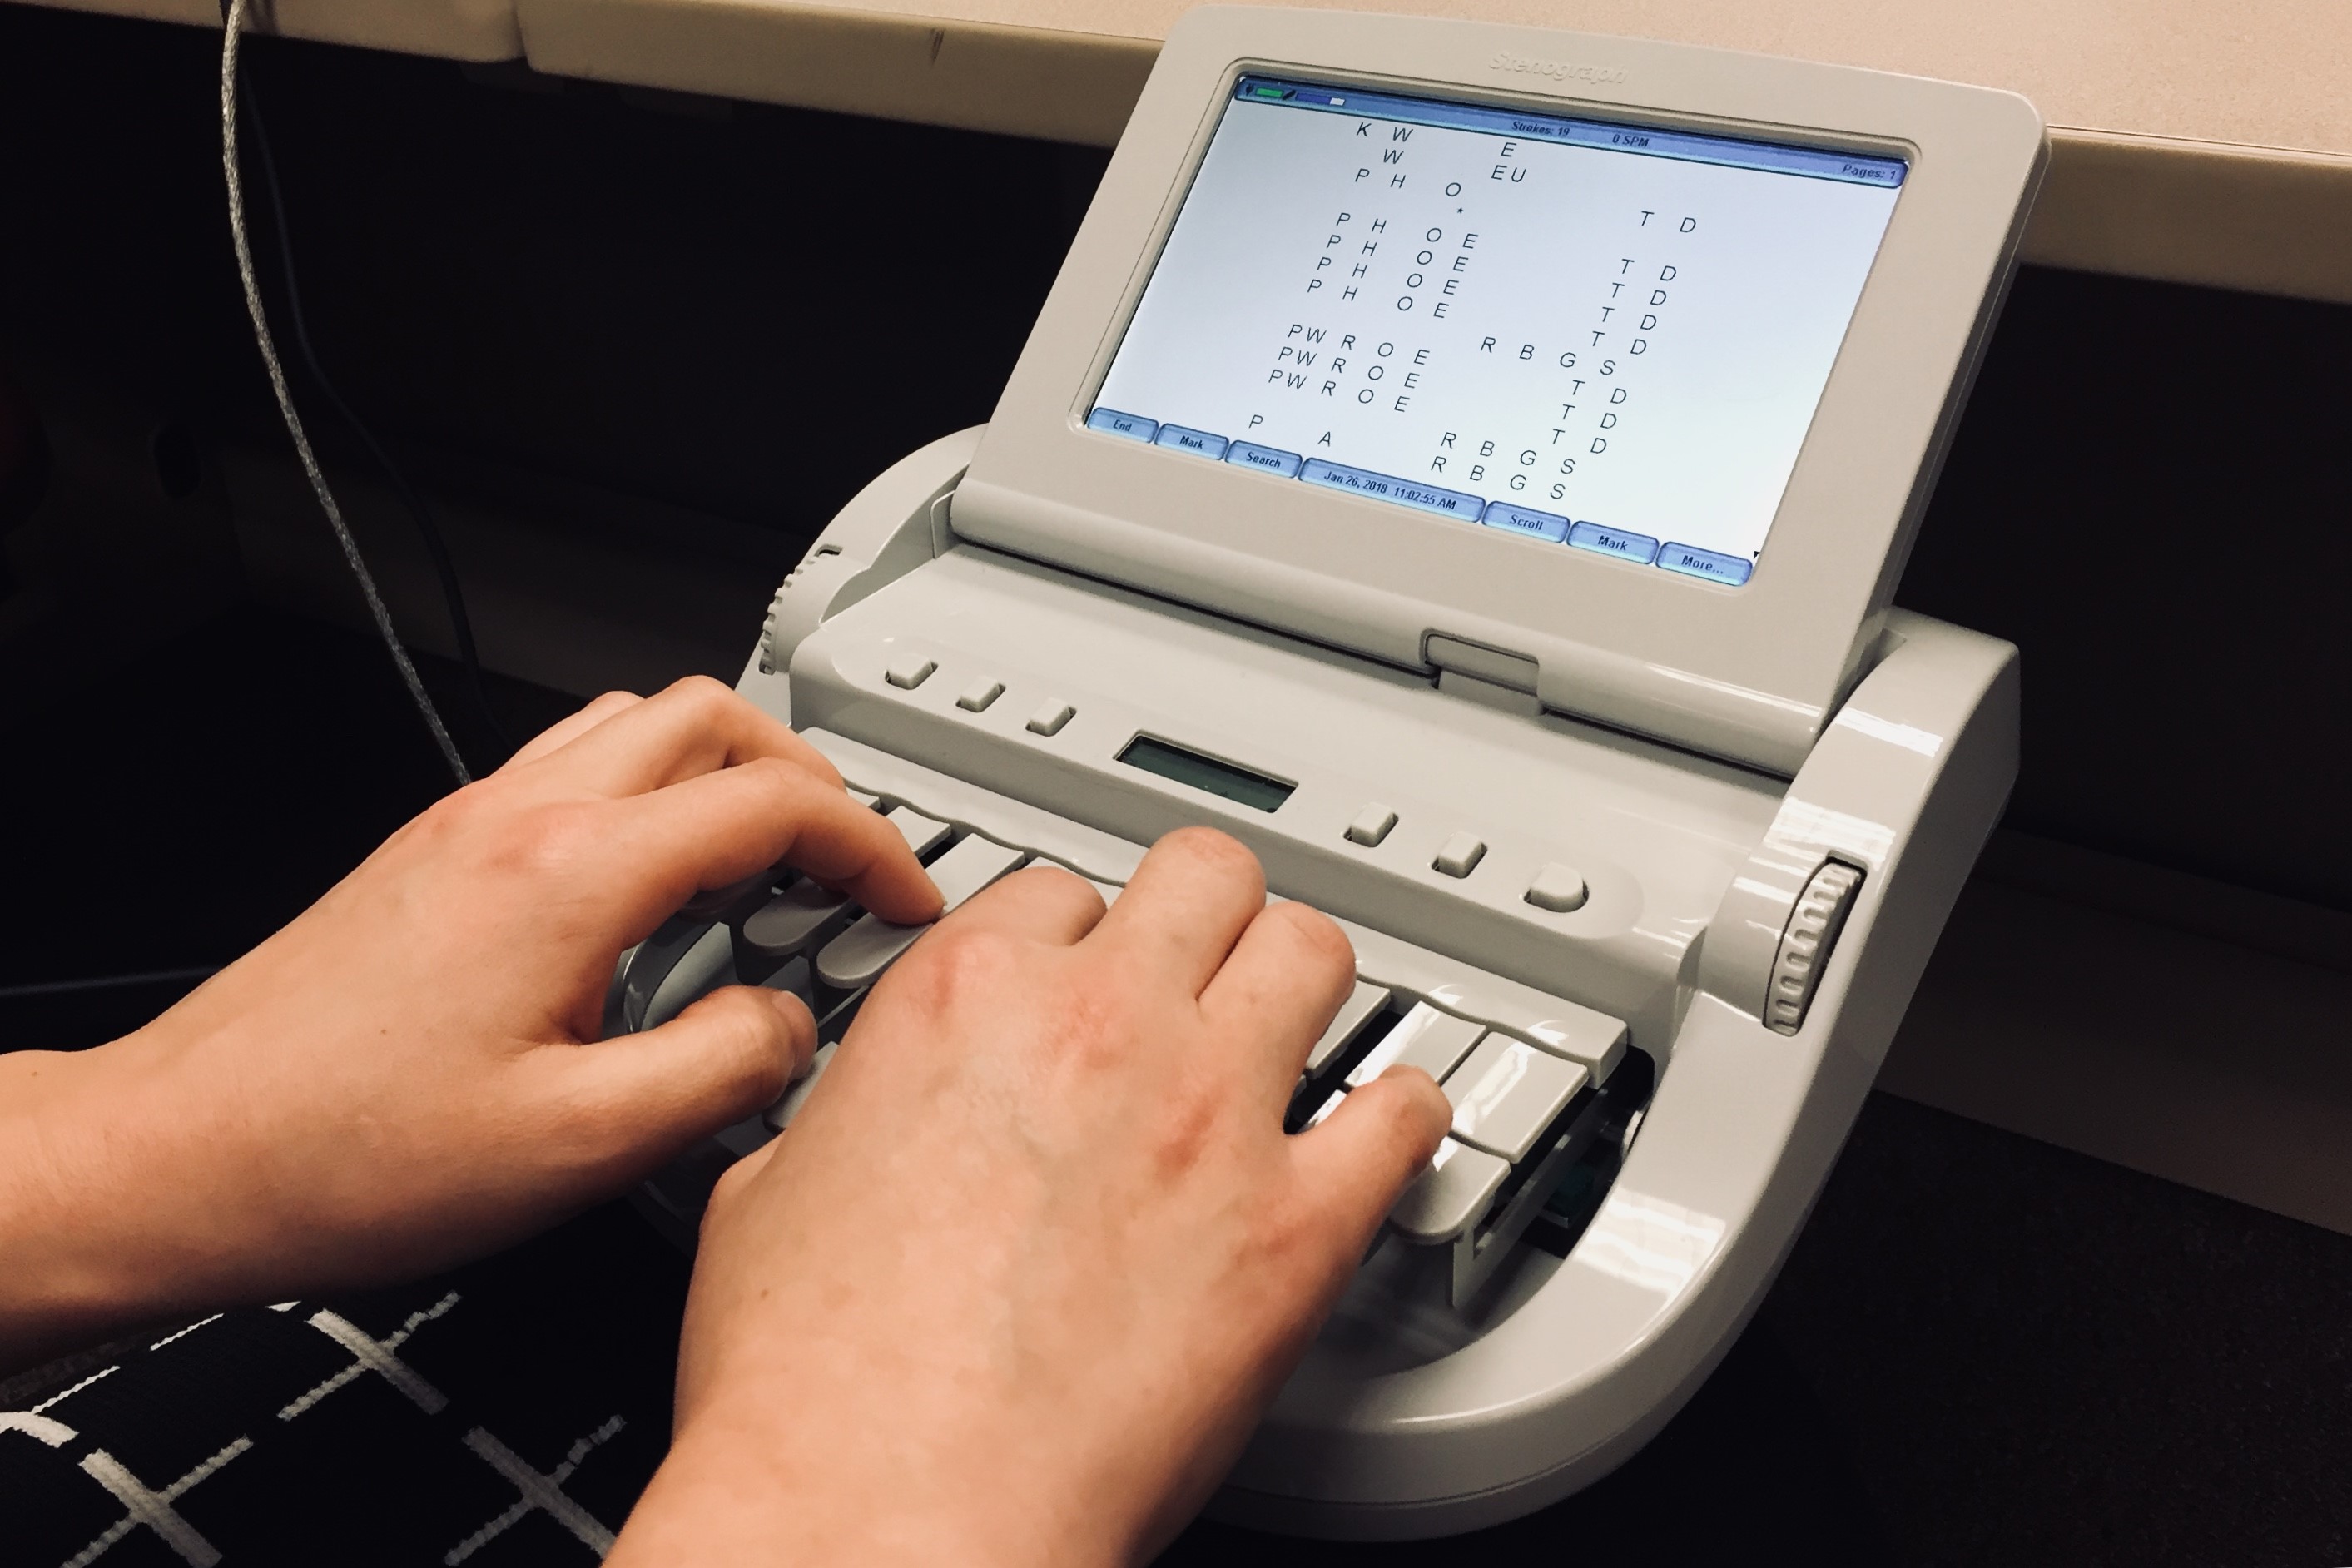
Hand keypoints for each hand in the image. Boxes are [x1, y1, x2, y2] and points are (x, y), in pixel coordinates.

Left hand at [0, 677, 938, 1367]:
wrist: (185, 1153)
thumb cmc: (345, 1155)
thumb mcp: (580, 1148)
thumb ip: (722, 1071)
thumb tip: (787, 1024)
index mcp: (571, 875)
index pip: (772, 804)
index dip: (871, 845)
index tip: (902, 899)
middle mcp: (517, 819)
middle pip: (710, 717)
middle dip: (808, 779)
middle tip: (844, 865)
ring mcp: (466, 823)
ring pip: (636, 721)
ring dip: (726, 771)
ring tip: (762, 870)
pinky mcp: (431, 851)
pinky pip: (570, 766)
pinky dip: (648, 794)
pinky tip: (651, 897)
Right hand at [611, 828, 1451, 1565]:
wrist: (889, 1509)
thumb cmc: (815, 1386)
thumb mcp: (768, 1191)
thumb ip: (848, 1115)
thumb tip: (863, 1121)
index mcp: (966, 998)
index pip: (1058, 894)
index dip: (1073, 939)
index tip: (1083, 978)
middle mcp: (1099, 1026)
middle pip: (1205, 875)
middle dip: (1205, 916)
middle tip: (1202, 966)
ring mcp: (1211, 1114)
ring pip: (1311, 951)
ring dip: (1302, 982)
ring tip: (1295, 1023)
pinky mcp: (1296, 1225)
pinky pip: (1402, 1116)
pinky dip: (1399, 1115)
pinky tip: (1380, 1131)